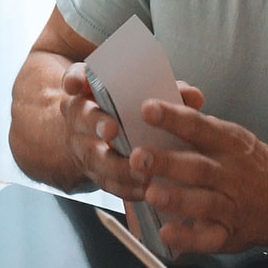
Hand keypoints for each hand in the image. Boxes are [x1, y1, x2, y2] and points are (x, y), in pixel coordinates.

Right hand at [59, 63, 203, 200]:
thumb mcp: (145, 94)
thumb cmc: (130, 108)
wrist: (106, 135)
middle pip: (81, 117)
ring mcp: (82, 146)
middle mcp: (80, 117)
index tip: (77, 84)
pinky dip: (125, 187)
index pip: (75, 78)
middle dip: (96, 123)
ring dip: (114, 164)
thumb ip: (167, 91)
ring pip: (92, 156)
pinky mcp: (94, 172)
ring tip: (140, 170)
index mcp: (90, 90)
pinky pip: (105, 182)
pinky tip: (145, 189)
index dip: (75, 80)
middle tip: (112, 130)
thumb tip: (193, 96)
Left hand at [131, 100, 267, 252]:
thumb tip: (160, 106)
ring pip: (204, 202)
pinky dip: (188, 238)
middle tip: (138, 157)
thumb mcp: (233, 138)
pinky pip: (209, 238)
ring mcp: (231, 205)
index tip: (147, 109)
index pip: (198, 127)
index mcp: (228, 144)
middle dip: (167, 162)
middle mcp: (230, 173)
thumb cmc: (253, 166)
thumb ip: (199, 126)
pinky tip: (167, 233)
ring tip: (151, 193)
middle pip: (198, 167)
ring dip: (178, 199)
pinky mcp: (229, 234)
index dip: (173, 117)